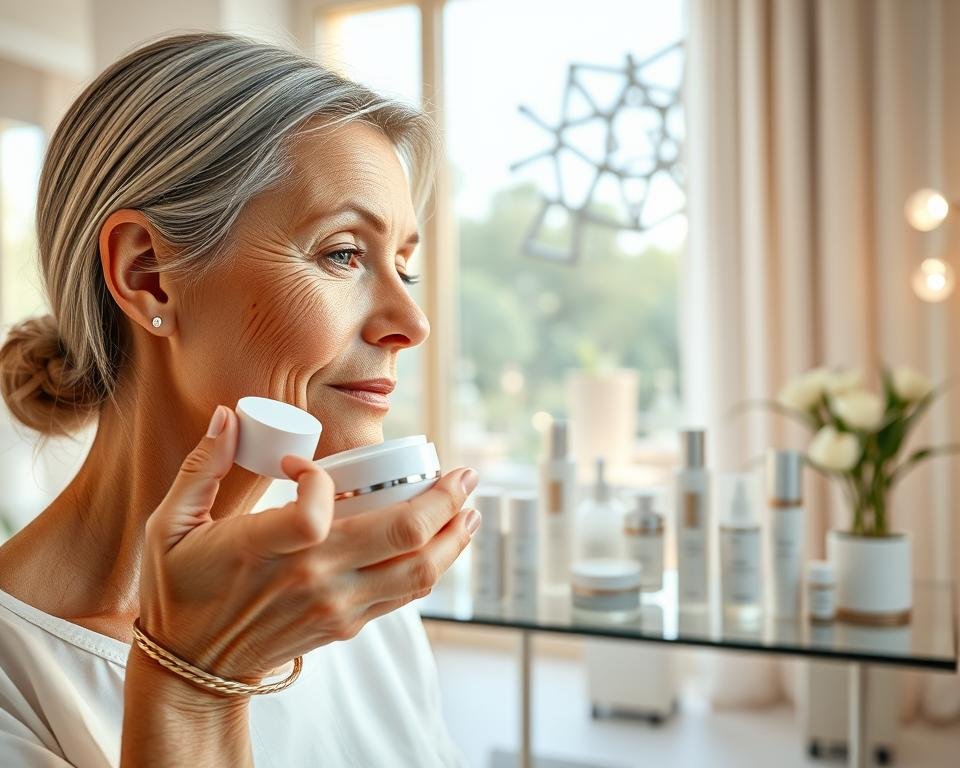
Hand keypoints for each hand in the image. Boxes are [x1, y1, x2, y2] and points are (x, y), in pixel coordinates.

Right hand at [137, 404, 480, 683]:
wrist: (194, 666)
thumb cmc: (179, 591)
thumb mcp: (168, 527)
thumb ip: (200, 468)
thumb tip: (229, 416)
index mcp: (262, 550)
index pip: (315, 509)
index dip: (316, 475)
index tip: (301, 466)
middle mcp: (311, 580)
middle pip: (400, 535)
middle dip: (444, 499)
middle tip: (465, 473)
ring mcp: (336, 606)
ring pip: (416, 570)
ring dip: (454, 536)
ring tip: (472, 507)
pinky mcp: (347, 624)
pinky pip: (405, 594)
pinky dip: (434, 566)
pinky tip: (447, 542)